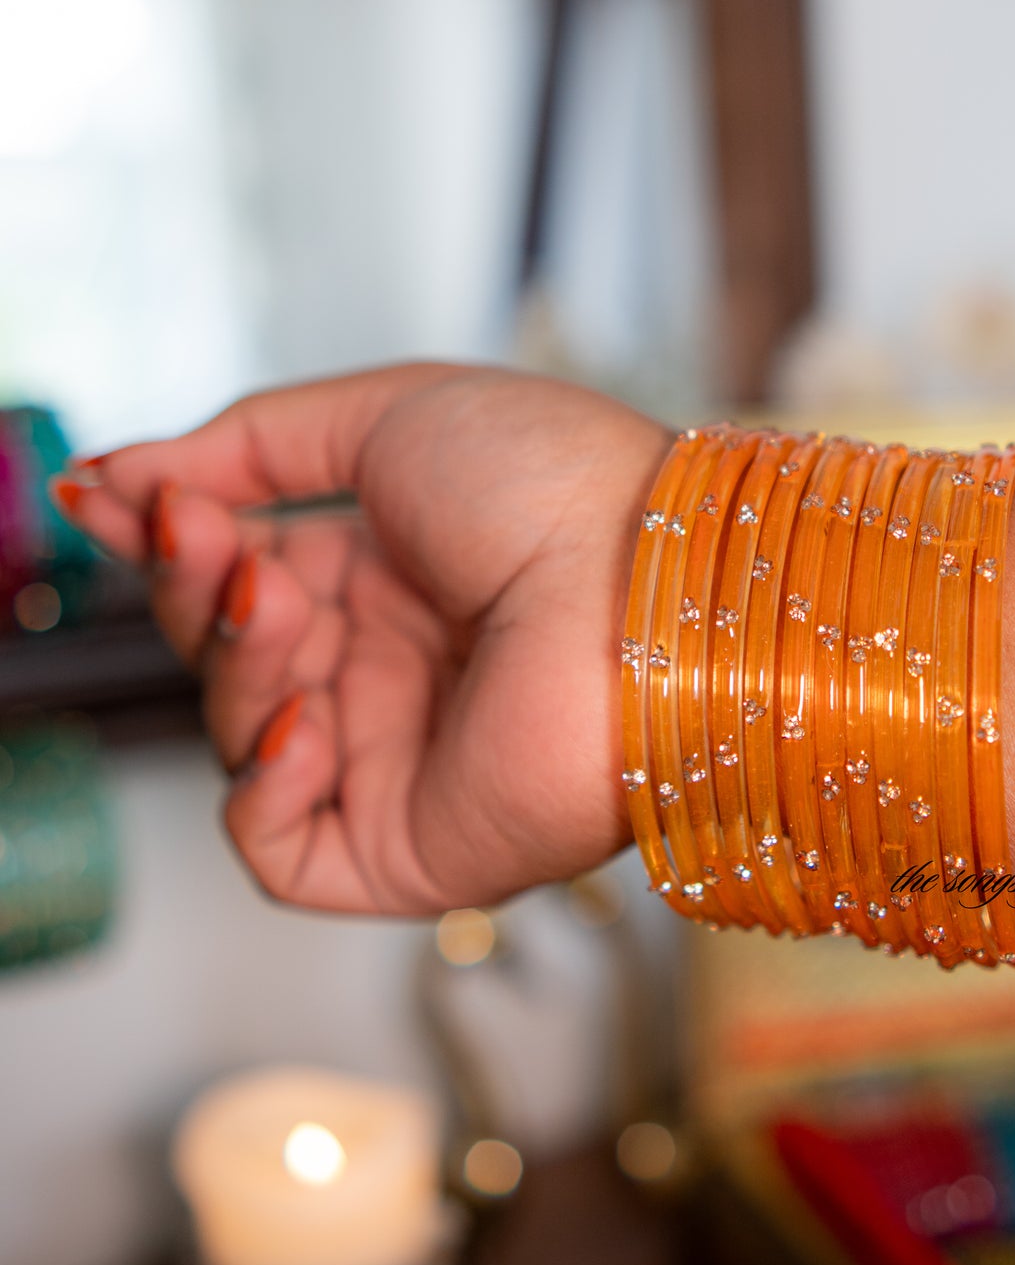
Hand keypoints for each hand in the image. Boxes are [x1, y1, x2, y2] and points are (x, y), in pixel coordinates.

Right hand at [56, 365, 669, 914]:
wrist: (651, 585)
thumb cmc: (555, 487)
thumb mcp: (389, 416)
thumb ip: (250, 443)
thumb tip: (122, 476)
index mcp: (394, 572)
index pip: (240, 570)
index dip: (172, 537)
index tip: (113, 496)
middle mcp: (394, 667)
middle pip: (225, 651)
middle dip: (193, 588)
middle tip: (199, 535)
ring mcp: (401, 759)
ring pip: (238, 735)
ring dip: (233, 662)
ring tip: (279, 603)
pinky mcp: (412, 847)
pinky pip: (278, 846)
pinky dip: (259, 784)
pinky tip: (300, 720)